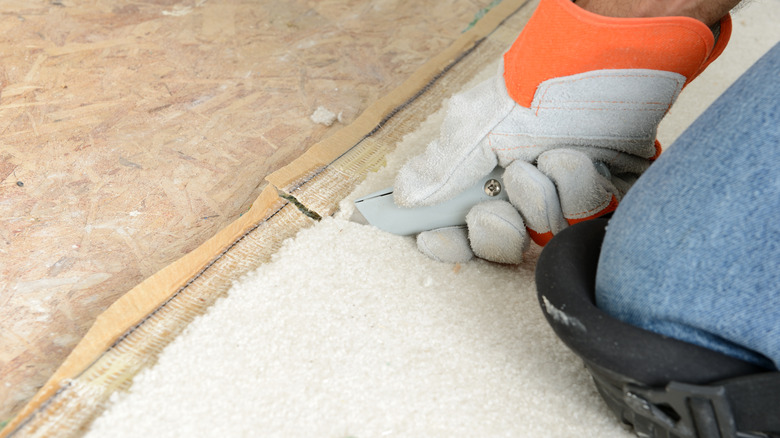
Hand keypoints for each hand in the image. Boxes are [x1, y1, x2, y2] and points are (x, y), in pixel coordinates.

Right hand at [393, 0, 730, 263]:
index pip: (458, 228)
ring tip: (544, 159)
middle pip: (500, 244)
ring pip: (545, 233)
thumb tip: (405, 195)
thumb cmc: (534, 88)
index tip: (435, 239)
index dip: (447, 241)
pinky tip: (577, 158)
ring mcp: (563, 197)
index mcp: (485, 177)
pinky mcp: (604, 197)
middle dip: (495, 228)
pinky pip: (588, 218)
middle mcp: (521, 193)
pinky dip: (578, 188)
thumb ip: (443, 165)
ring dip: (540, 197)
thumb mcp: (478, 124)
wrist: (599, 61)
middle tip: (494, 207)